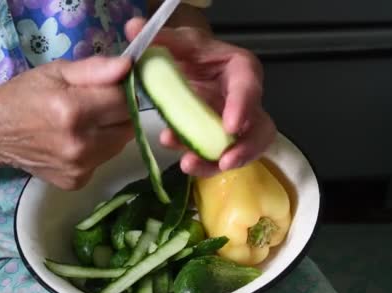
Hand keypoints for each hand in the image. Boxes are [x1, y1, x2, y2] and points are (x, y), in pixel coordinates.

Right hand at [0, 56, 133, 189]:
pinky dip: (97, 150)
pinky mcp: (76, 182)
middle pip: (128, 126)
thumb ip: (95, 69)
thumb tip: (127, 67)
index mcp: (74, 110)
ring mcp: (79, 167)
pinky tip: (76, 141)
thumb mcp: (55, 71)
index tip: (109, 88)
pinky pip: (103, 161)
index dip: (122, 91)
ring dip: (111, 132)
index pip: (124, 101)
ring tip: (85, 123)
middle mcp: (80, 144)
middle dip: (119, 113)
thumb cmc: (23, 96)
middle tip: (98, 105)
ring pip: (119, 145)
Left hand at [125, 18, 275, 176]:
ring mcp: (236, 123)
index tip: (230, 126)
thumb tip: (133, 27)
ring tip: (191, 166)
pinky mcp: (222, 141)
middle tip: (224, 161)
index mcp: (239, 69)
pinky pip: (222, 158)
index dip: (243, 105)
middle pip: (258, 125)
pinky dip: (206, 165)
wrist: (186, 69)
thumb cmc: (189, 54)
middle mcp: (244, 99)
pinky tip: (187, 165)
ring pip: (243, 148)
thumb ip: (159, 38)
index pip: (248, 84)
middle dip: (244, 147)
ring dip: (219, 161)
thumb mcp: (176, 43)